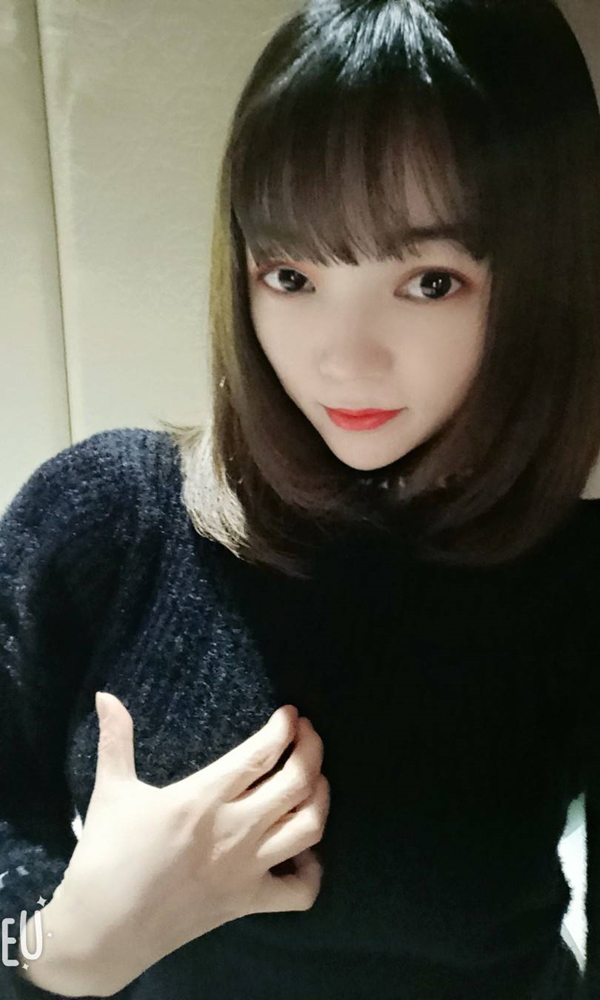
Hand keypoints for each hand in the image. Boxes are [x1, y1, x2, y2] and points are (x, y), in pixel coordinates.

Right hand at [24, 693, 329, 995]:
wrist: (101, 931)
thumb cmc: (105, 857)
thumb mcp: (110, 791)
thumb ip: (116, 739)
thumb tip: (105, 695)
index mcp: (203, 798)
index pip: (262, 753)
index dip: (284, 728)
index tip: (290, 713)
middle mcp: (235, 830)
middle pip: (297, 782)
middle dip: (312, 749)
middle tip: (307, 733)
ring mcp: (247, 869)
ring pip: (309, 827)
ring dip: (320, 797)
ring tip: (314, 779)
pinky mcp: (249, 903)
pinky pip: (301, 891)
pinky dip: (313, 869)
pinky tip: (303, 850)